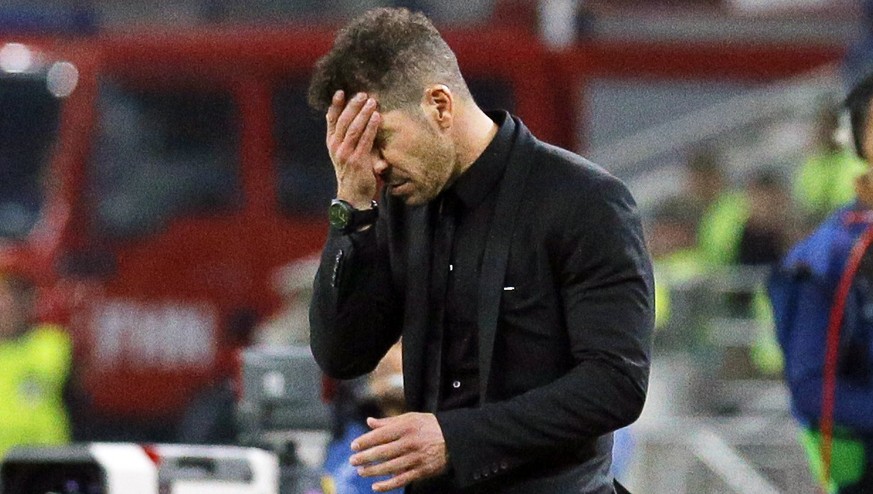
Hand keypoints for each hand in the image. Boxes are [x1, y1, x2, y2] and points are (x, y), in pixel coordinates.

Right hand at [326, 90, 381, 208]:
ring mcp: (345, 154)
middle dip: (352, 106)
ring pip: (353, 128)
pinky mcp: (357, 161)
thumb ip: (348, 138)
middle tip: (362, 94)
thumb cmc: (353, 172)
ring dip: (363, 113)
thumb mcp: (345, 153)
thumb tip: (355, 117)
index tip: (340, 91)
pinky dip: (371, 127)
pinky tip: (377, 116)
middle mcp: (336, 147)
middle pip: (343, 121)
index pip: (331, 120)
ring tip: (371, 101)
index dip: (335, 105)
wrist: (353, 196)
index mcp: (331, 143)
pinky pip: (365, 140)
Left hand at [349, 413, 447, 491]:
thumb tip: (369, 422)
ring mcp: (416, 458)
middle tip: (352, 461)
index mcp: (406, 427)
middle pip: (383, 452)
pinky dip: (388, 485)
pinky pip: (402, 479)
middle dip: (365, 457)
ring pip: (390, 467)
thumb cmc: (429, 426)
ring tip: (361, 471)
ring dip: (373, 471)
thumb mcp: (411, 418)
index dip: (365, 441)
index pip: (381, 435)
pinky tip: (376, 486)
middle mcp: (411, 442)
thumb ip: (389, 422)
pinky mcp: (422, 471)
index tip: (354, 446)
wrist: (455, 439)